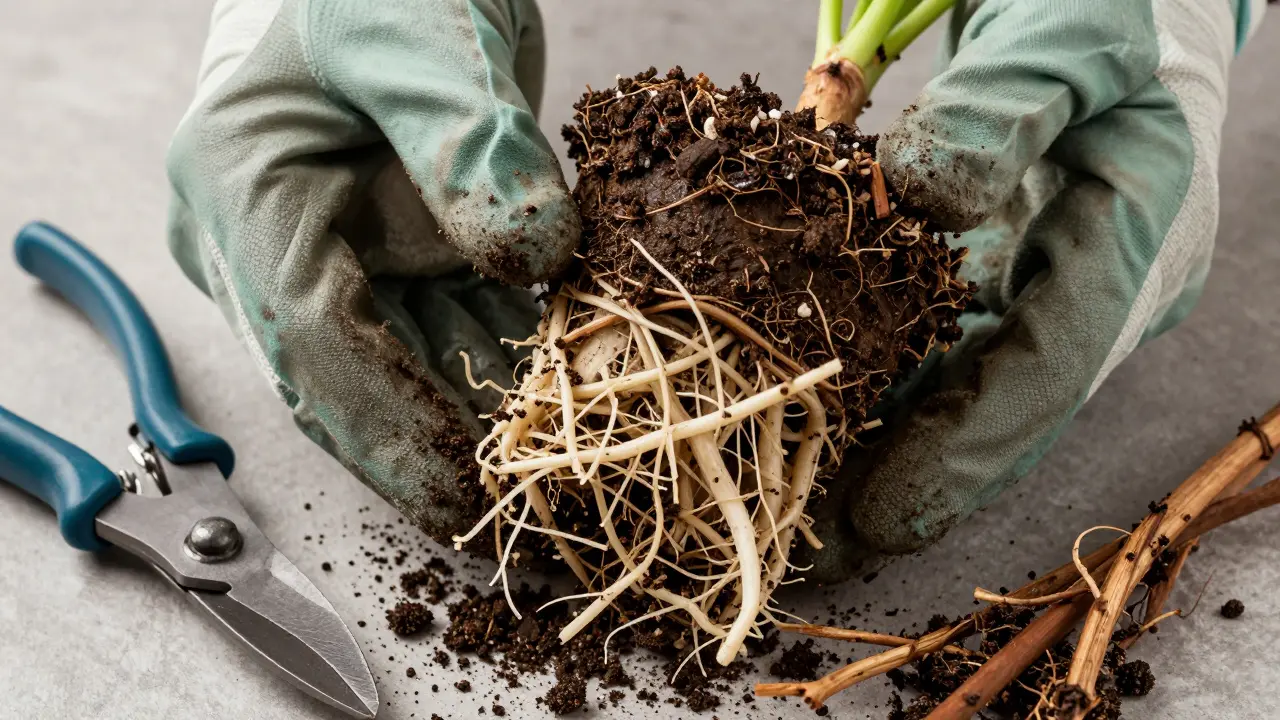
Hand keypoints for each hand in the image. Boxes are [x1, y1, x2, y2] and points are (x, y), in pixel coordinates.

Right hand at [167, 0, 577, 545]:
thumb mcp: (411, 27)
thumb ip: (464, 135)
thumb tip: (530, 253)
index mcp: (241, 193)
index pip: (311, 340)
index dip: (393, 427)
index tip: (471, 492)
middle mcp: (278, 245)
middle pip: (360, 381)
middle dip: (449, 455)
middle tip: (539, 522)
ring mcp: (342, 258)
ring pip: (420, 368)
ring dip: (496, 422)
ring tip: (576, 480)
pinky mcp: (403, 256)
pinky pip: (461, 329)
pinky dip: (520, 368)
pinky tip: (583, 404)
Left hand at [802, 0, 1261, 582]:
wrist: (1108, 4)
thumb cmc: (1106, 5)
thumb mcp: (1070, 34)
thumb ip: (1009, 107)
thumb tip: (926, 195)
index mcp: (1133, 234)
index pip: (1050, 367)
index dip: (968, 450)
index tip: (883, 517)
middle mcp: (1087, 281)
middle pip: (994, 407)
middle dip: (907, 481)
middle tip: (811, 551)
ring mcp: (1041, 280)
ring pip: (956, 385)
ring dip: (879, 447)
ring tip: (789, 514)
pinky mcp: (994, 270)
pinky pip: (931, 341)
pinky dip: (872, 383)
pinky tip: (802, 420)